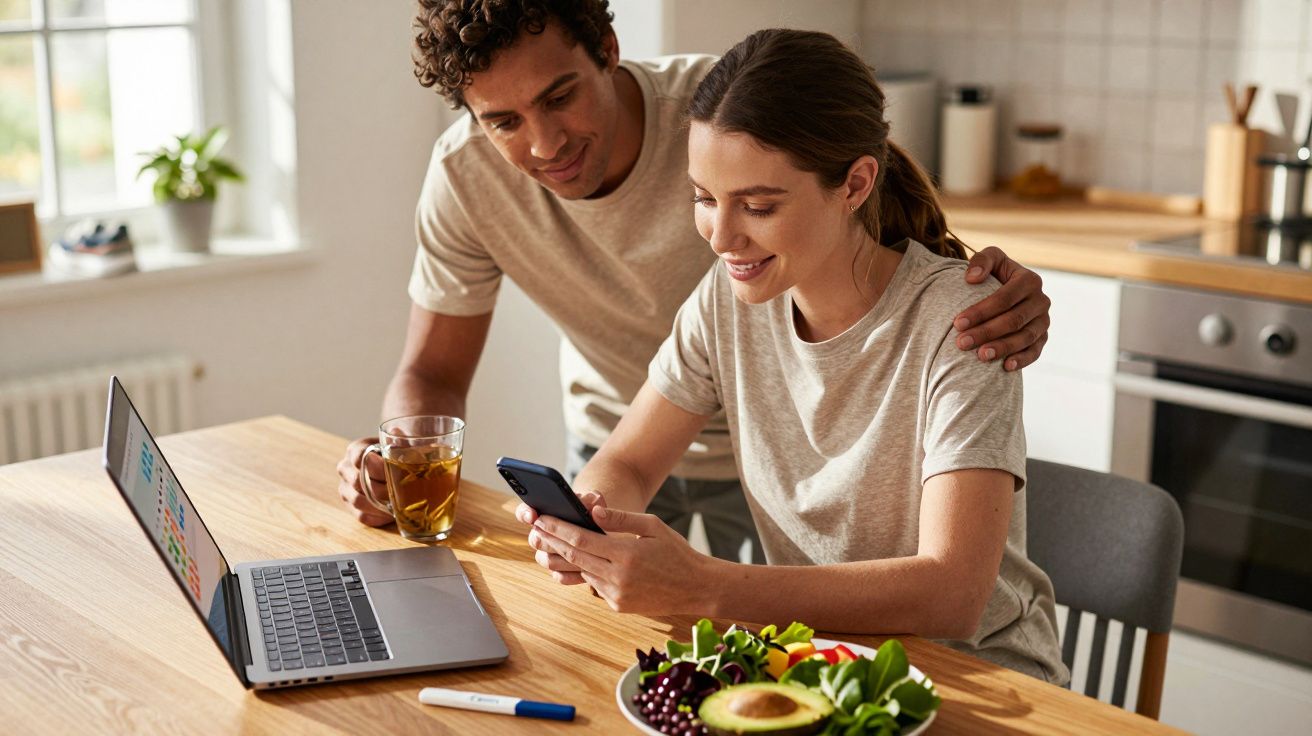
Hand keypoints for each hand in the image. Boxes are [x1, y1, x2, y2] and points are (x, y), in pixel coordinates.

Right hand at [335, 437, 393, 526]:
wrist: (393, 466)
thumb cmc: (398, 454)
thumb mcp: (401, 443)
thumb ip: (400, 440)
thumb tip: (397, 434)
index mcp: (355, 450)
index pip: (359, 457)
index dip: (379, 467)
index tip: (396, 471)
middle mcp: (345, 468)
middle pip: (359, 482)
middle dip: (384, 488)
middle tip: (403, 491)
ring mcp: (345, 488)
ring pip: (358, 500)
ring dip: (381, 504)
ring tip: (400, 503)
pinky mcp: (350, 506)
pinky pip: (362, 516)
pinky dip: (378, 516)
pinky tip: (392, 513)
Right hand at [515, 492, 606, 584]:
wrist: (602, 529)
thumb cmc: (594, 510)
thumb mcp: (595, 500)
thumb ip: (592, 502)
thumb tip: (595, 511)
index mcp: (544, 514)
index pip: (524, 512)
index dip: (525, 514)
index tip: (533, 516)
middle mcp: (541, 535)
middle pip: (534, 540)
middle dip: (549, 539)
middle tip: (566, 538)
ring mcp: (549, 554)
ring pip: (546, 560)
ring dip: (562, 557)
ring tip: (582, 554)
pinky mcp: (560, 571)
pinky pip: (560, 576)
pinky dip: (572, 574)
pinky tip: (587, 569)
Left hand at [528, 505, 712, 614]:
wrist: (697, 588)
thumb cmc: (677, 552)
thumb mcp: (653, 526)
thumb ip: (622, 519)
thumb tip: (593, 512)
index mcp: (626, 555)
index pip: (580, 538)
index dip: (557, 528)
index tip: (541, 517)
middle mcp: (618, 578)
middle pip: (574, 556)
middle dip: (552, 540)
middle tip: (535, 526)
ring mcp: (617, 595)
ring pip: (582, 572)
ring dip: (565, 557)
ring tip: (549, 542)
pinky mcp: (618, 606)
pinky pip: (596, 585)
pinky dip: (587, 571)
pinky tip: (579, 560)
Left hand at [954, 247, 1051, 370]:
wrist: (1003, 291)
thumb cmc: (993, 274)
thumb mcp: (989, 260)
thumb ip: (981, 260)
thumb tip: (972, 278)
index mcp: (1029, 280)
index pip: (1004, 298)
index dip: (981, 311)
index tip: (957, 323)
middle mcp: (1041, 301)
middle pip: (1013, 320)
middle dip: (986, 332)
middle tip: (962, 343)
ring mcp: (1043, 321)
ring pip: (1025, 337)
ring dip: (1003, 348)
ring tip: (980, 356)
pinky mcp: (1042, 338)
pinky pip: (1035, 351)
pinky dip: (1022, 359)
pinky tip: (1005, 367)